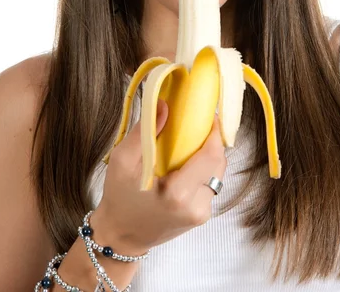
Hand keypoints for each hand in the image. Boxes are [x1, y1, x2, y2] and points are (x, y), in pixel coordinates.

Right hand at [93, 98, 226, 252]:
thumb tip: (165, 103)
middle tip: (198, 123)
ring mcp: (201, 214)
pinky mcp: (201, 215)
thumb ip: (144, 132)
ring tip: (192, 141)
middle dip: (212, 140)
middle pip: (219, 162)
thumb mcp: (122, 161)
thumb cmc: (120, 198)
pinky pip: (210, 183)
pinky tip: (187, 162)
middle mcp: (197, 207)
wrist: (121, 237)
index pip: (212, 155)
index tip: (209, 114)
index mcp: (178, 194)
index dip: (214, 132)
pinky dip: (203, 169)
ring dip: (208, 154)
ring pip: (217, 173)